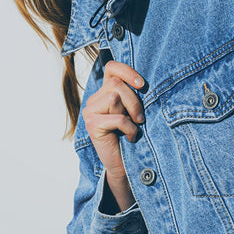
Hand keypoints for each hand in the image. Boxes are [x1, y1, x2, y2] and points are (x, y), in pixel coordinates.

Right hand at [82, 61, 144, 209]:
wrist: (125, 165)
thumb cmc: (133, 135)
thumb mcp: (134, 110)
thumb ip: (133, 94)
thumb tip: (143, 82)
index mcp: (105, 92)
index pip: (112, 67)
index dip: (127, 71)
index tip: (142, 85)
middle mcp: (95, 99)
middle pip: (116, 84)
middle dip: (134, 100)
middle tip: (140, 118)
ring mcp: (90, 111)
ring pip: (115, 97)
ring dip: (132, 113)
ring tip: (134, 126)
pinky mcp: (92, 125)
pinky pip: (117, 118)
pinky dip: (130, 129)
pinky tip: (130, 138)